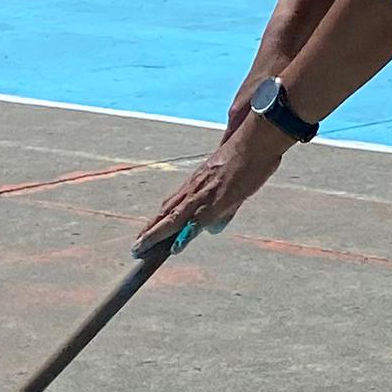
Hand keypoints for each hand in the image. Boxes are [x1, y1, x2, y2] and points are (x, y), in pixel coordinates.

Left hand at [133, 110, 291, 254]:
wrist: (255, 142)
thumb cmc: (248, 159)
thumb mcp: (231, 184)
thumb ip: (221, 209)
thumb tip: (212, 229)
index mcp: (196, 184)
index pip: (171, 206)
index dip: (158, 221)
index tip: (146, 233)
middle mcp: (194, 189)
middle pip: (166, 213)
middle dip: (150, 231)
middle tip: (135, 248)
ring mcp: (203, 195)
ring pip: (173, 218)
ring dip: (155, 234)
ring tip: (140, 248)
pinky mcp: (216, 201)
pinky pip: (196, 222)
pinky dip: (184, 236)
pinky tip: (174, 249)